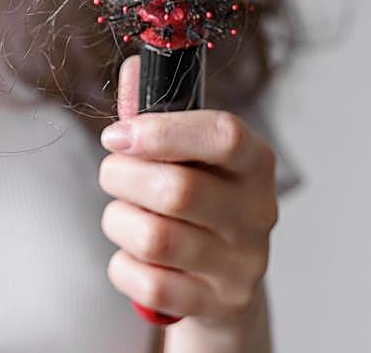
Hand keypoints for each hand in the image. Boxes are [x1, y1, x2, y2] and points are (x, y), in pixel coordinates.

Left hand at [98, 55, 277, 327]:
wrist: (221, 283)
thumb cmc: (196, 201)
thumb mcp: (184, 154)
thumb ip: (156, 111)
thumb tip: (135, 65)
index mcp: (254, 163)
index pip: (224, 136)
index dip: (163, 131)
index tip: (118, 134)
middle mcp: (258, 213)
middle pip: (177, 190)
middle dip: (122, 177)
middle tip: (112, 173)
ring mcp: (241, 265)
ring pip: (155, 238)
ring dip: (118, 221)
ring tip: (124, 215)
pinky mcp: (217, 305)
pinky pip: (147, 284)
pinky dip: (123, 267)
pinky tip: (134, 256)